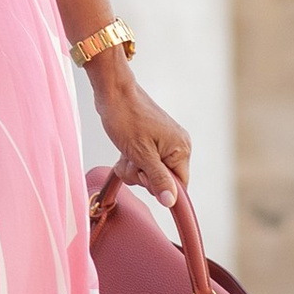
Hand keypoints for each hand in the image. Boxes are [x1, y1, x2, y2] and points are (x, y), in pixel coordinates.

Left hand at [88, 53, 189, 206]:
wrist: (113, 91)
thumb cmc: (126, 117)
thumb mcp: (141, 154)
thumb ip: (158, 179)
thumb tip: (171, 202)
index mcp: (181, 149)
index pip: (180, 186)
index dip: (160, 187)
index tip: (144, 174)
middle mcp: (178, 146)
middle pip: (164, 181)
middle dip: (143, 175)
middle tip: (132, 158)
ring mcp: (165, 143)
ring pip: (151, 173)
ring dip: (135, 168)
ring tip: (127, 152)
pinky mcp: (153, 141)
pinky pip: (146, 162)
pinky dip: (133, 160)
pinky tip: (125, 151)